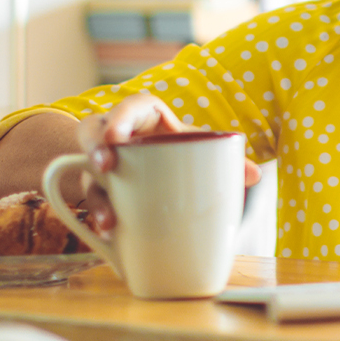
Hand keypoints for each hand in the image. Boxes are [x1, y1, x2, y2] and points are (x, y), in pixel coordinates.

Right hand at [74, 94, 261, 235]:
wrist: (170, 174)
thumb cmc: (183, 153)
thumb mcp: (202, 151)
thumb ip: (227, 160)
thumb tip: (254, 175)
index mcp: (147, 117)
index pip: (131, 107)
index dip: (121, 117)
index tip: (117, 136)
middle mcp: (117, 136)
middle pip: (92, 131)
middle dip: (94, 146)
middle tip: (105, 165)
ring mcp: (103, 162)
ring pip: (85, 170)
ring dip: (95, 195)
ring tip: (108, 219)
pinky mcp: (99, 189)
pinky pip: (90, 200)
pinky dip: (97, 217)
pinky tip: (107, 233)